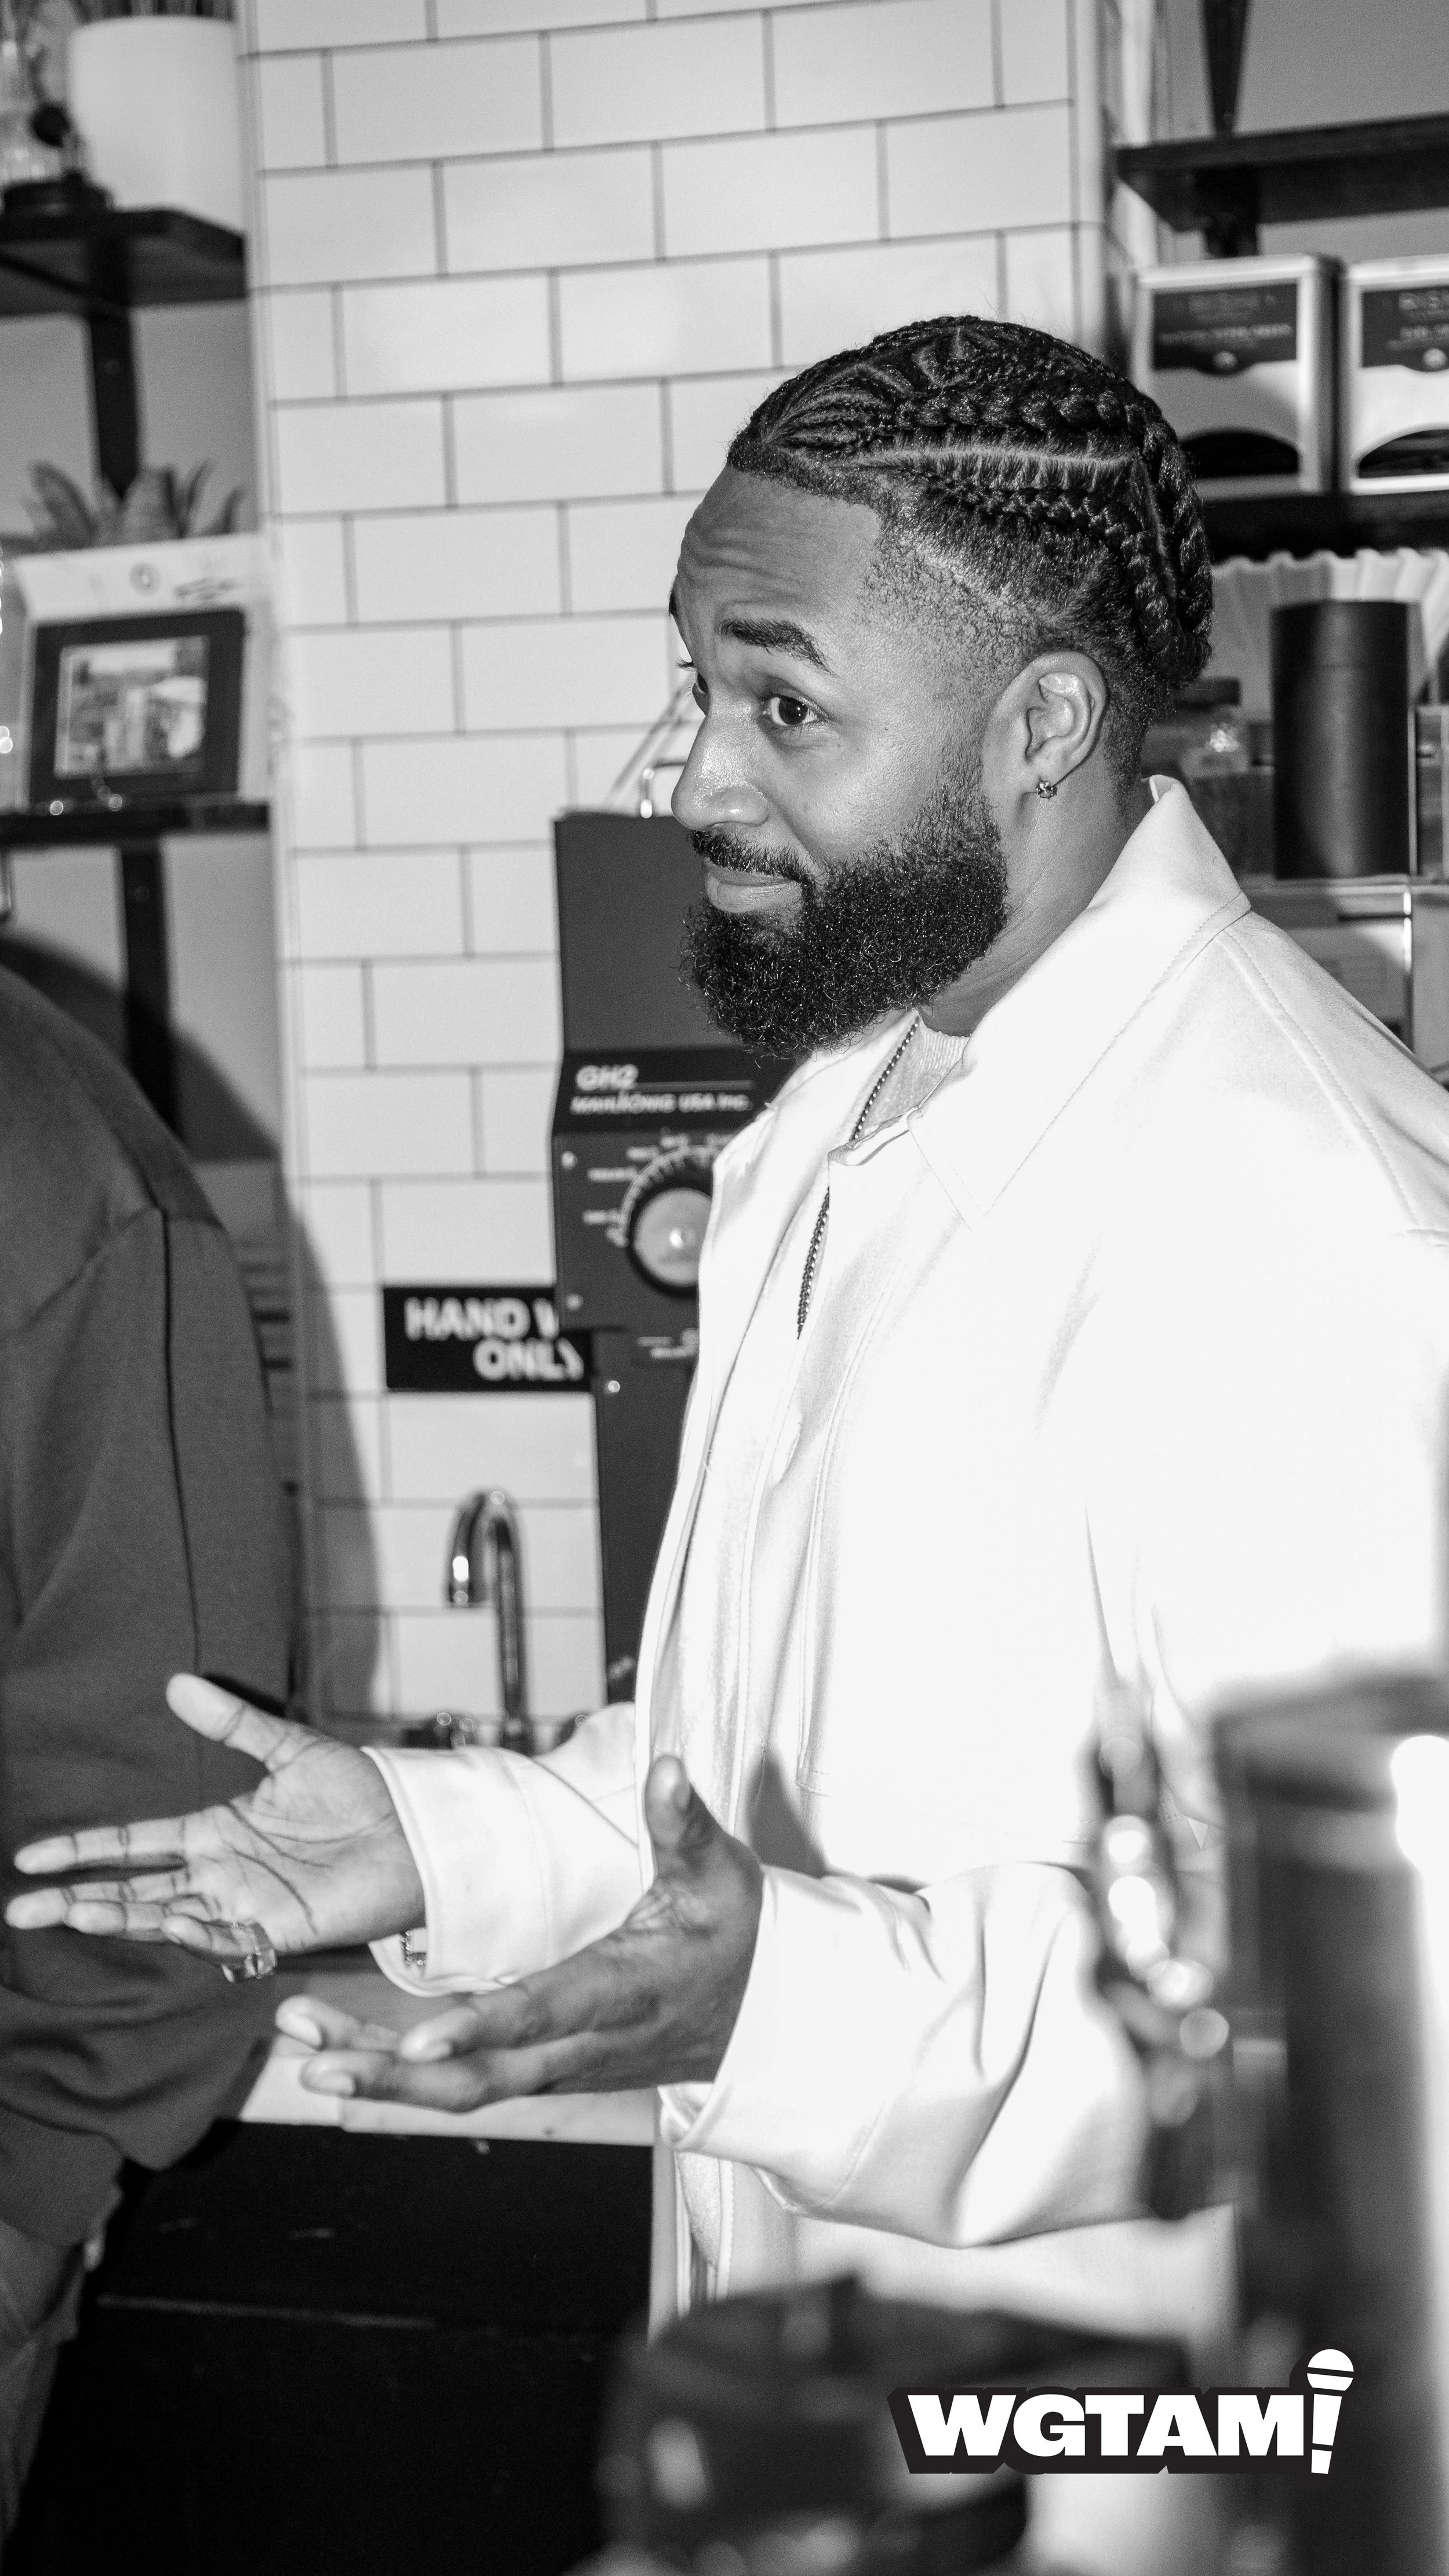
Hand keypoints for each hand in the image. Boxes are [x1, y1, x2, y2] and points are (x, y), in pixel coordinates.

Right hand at [5, 1674, 423, 1966]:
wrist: (414, 1827)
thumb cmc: (358, 1791)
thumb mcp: (290, 1748)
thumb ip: (234, 1722)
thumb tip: (177, 1683)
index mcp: (215, 1832)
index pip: (134, 1846)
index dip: (85, 1851)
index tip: (33, 1858)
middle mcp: (220, 1874)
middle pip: (134, 1890)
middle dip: (78, 1899)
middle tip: (21, 1908)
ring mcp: (246, 1906)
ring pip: (167, 1918)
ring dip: (121, 1917)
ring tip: (74, 1912)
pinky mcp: (281, 1930)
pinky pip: (229, 1942)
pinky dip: (197, 1936)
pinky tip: (167, 1924)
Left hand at [280, 1756, 762, 2110]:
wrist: (759, 2015)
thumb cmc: (736, 1933)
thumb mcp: (721, 1874)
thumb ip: (680, 1823)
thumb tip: (664, 1764)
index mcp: (625, 1991)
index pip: (545, 2013)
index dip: (481, 2028)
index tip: (416, 2038)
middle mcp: (584, 2045)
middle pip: (481, 2078)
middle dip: (393, 2074)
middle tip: (314, 2058)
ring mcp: (560, 2067)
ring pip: (463, 2090)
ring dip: (380, 2078)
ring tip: (303, 2052)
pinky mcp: (543, 2071)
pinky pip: (466, 2085)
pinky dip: (401, 2077)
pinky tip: (340, 2057)